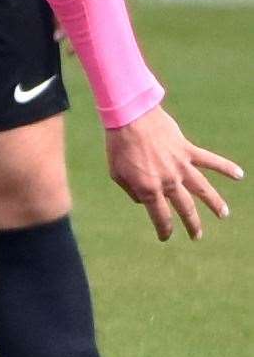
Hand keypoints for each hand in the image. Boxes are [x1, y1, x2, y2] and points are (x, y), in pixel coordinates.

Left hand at [105, 105, 241, 240]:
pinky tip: (239, 175)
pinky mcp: (187, 151)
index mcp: (149, 190)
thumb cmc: (119, 147)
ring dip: (215, 203)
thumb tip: (144, 200)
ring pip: (203, 189)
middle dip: (192, 224)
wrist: (129, 119)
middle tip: (197, 236)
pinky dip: (226, 167)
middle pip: (185, 208)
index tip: (166, 237)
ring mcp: (180, 166)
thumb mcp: (117, 175)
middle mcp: (168, 181)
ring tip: (224, 215)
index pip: (161, 216)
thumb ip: (132, 191)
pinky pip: (211, 161)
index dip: (164, 229)